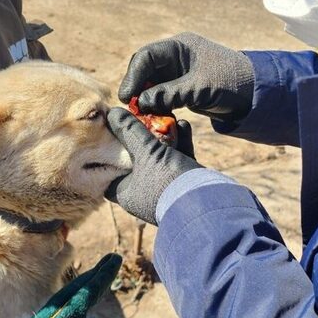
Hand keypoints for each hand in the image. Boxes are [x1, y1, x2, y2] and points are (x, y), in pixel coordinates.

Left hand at [105, 108, 200, 224]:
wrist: (208, 204)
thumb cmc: (167, 181)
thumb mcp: (145, 152)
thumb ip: (129, 131)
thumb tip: (112, 113)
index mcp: (126, 191)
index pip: (109, 169)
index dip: (109, 150)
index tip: (112, 131)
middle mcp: (143, 191)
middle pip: (136, 159)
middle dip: (141, 136)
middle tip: (141, 116)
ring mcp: (165, 187)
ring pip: (160, 156)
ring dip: (164, 135)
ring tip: (165, 115)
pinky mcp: (185, 182)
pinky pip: (179, 158)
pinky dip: (180, 141)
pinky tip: (183, 124)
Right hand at [118, 32, 254, 121]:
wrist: (255, 94)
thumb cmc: (230, 82)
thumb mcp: (199, 88)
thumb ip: (170, 94)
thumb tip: (142, 103)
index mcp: (180, 47)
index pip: (146, 57)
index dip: (133, 76)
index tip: (127, 97)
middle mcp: (176, 57)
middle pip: (145, 69)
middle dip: (137, 88)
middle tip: (131, 107)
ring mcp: (179, 72)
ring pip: (151, 84)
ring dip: (145, 99)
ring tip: (141, 115)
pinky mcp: (183, 87)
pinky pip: (161, 94)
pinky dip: (156, 105)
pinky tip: (154, 117)